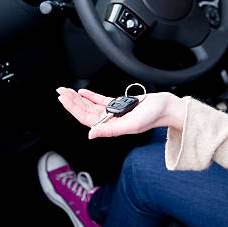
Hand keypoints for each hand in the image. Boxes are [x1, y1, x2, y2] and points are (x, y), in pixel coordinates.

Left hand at [56, 87, 184, 138]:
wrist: (167, 107)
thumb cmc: (154, 116)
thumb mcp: (132, 124)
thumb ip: (111, 131)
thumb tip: (91, 134)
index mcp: (112, 127)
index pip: (87, 118)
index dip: (74, 109)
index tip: (64, 100)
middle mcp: (111, 121)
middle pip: (86, 111)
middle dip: (72, 102)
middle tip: (61, 92)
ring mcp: (115, 113)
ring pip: (91, 106)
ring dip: (78, 99)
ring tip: (67, 92)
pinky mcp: (120, 105)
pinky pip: (101, 101)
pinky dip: (91, 96)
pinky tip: (83, 92)